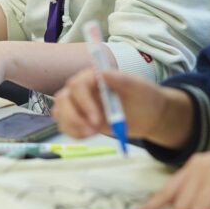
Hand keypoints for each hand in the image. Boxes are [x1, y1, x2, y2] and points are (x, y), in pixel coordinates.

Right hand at [52, 68, 186, 141]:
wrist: (149, 114)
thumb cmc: (144, 96)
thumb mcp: (139, 87)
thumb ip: (123, 80)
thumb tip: (105, 72)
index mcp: (95, 76)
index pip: (78, 85)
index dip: (84, 103)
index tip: (97, 120)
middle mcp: (84, 89)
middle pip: (63, 99)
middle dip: (73, 117)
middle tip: (93, 130)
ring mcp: (80, 104)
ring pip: (60, 113)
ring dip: (72, 126)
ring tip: (92, 134)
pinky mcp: (81, 118)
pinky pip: (66, 125)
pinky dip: (74, 133)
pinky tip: (90, 135)